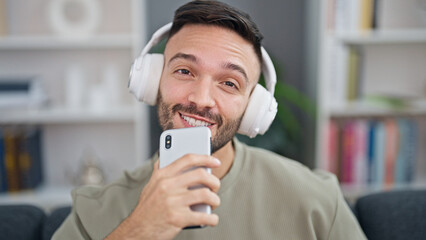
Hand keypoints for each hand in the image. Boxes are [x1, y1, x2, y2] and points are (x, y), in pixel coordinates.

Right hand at [106, 154, 220, 239]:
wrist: (137, 231)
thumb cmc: (146, 209)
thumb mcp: (150, 186)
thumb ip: (159, 172)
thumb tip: (164, 158)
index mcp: (162, 176)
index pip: (188, 159)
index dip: (205, 158)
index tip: (216, 162)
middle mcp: (167, 186)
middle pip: (201, 175)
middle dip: (214, 181)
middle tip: (215, 187)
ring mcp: (173, 202)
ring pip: (206, 195)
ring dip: (215, 200)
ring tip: (213, 203)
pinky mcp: (178, 219)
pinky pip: (204, 216)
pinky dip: (212, 219)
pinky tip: (212, 219)